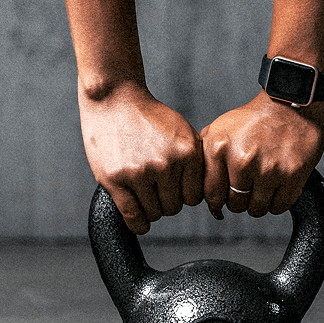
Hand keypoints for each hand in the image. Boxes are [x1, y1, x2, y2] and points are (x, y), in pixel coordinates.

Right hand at [79, 81, 203, 234]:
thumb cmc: (149, 116)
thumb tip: (209, 193)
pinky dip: (138, 224)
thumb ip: (194, 160)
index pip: (194, 197)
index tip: (175, 190)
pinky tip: (139, 222)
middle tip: (156, 190)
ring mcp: (140, 172)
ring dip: (151, 210)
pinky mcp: (115, 179)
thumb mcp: (182, 131)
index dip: (184, 196)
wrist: (114, 98)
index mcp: (187, 152)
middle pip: (174, 208)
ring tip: (145, 195)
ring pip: (154, 213)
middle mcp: (166, 164)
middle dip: (167, 202)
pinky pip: (132, 216)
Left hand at [200, 90, 323, 218]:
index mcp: (219, 149)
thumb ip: (204, 156)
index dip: (219, 198)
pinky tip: (276, 187)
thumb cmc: (253, 119)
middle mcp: (242, 160)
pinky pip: (279, 207)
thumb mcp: (218, 129)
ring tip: (261, 185)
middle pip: (235, 205)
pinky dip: (277, 202)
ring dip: (258, 203)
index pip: (212, 195)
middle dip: (240, 200)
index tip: (226, 193)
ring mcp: (268, 169)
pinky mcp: (292, 175)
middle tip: (247, 186)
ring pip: (257, 209)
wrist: (288, 105)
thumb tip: (196, 185)